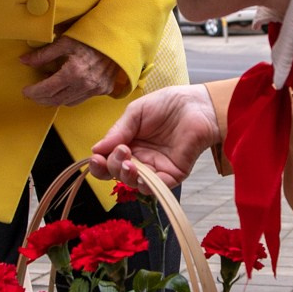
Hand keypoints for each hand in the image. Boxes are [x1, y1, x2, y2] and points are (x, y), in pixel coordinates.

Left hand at [19, 36, 125, 106]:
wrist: (117, 40)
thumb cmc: (90, 38)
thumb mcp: (65, 42)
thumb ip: (43, 54)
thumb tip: (24, 60)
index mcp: (73, 72)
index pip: (46, 89)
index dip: (33, 92)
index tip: (25, 90)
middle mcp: (84, 84)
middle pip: (55, 100)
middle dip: (41, 99)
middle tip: (32, 95)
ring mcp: (95, 89)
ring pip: (67, 103)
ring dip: (54, 100)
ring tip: (45, 93)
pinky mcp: (103, 90)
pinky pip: (80, 99)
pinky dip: (69, 98)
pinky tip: (63, 90)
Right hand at [88, 84, 220, 186]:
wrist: (196, 104)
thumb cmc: (167, 104)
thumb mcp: (136, 113)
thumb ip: (118, 131)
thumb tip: (96, 149)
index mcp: (127, 144)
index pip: (108, 161)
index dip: (99, 163)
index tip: (96, 157)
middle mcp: (139, 158)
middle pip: (117, 174)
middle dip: (113, 166)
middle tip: (121, 150)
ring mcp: (156, 168)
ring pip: (134, 183)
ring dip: (126, 176)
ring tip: (128, 162)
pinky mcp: (173, 174)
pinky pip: (157, 187)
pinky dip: (146, 184)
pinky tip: (141, 172)